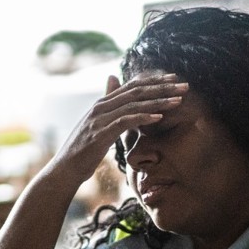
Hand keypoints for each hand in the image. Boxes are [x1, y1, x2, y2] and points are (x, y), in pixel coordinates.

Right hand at [43, 73, 187, 187]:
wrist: (64, 170)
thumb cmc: (83, 151)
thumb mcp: (97, 127)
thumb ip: (109, 108)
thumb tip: (113, 84)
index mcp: (102, 103)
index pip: (132, 86)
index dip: (154, 80)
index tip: (174, 78)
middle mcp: (101, 106)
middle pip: (136, 91)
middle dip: (162, 87)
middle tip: (184, 85)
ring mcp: (100, 119)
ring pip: (134, 104)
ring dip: (159, 101)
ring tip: (178, 99)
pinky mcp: (101, 133)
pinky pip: (125, 121)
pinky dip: (143, 117)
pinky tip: (159, 117)